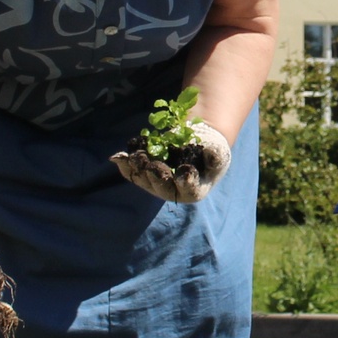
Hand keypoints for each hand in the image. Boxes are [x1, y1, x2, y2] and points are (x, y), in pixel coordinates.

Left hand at [110, 119, 231, 203]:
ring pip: (144, 180)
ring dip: (138, 169)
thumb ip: (216, 155)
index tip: (183, 171)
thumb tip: (213, 154)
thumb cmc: (210, 153)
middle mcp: (173, 191)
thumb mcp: (218, 153)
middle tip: (153, 165)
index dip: (186, 181)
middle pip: (162, 188)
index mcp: (194, 190)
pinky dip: (125, 164)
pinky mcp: (144, 175)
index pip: (189, 189)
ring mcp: (156, 184)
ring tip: (135, 157)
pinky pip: (132, 172)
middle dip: (156, 176)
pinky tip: (118, 156)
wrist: (195, 147)